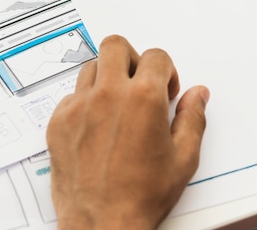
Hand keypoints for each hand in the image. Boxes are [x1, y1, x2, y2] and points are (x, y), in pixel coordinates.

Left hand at [46, 35, 209, 229]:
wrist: (102, 225)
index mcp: (144, 99)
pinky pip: (71, 95)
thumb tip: (198, 95)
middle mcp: (109, 95)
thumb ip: (193, 118)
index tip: (166, 89)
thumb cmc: (141, 196)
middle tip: (139, 83)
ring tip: (118, 103)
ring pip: (91, 66)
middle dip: (133, 59)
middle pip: (116, 45)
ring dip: (108, 77)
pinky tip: (98, 124)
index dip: (166, 71)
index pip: (156, 56)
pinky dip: (86, 101)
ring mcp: (79, 107)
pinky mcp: (59, 123)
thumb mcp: (183, 158)